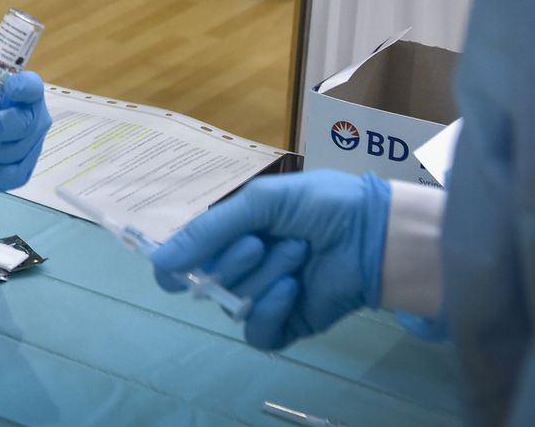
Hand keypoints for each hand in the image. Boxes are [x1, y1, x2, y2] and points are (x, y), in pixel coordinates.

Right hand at [150, 171, 390, 349]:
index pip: (188, 259)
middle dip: (235, 260)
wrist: (375, 233)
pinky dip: (270, 310)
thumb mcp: (261, 202)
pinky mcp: (287, 325)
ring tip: (299, 254)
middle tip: (263, 242)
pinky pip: (258, 333)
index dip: (176, 267)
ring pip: (235, 304)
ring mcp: (264, 298)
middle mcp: (243, 267)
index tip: (175, 270)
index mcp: (234, 234)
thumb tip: (158, 262)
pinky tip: (292, 289)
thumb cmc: (321, 205)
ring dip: (264, 277)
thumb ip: (208, 230)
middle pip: (209, 281)